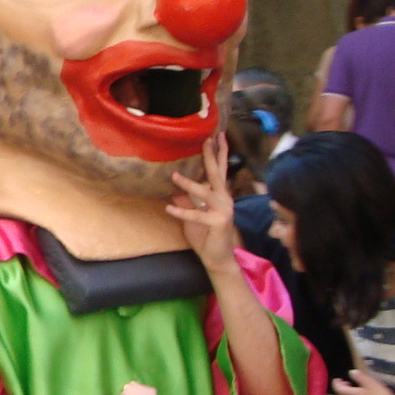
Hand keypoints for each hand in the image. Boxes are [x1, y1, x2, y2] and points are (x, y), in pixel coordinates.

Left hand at [165, 133, 238, 273]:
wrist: (217, 258)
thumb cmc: (205, 236)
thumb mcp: (192, 215)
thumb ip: (187, 201)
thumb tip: (174, 189)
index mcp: (220, 195)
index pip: (220, 171)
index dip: (219, 153)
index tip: (217, 136)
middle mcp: (224, 199)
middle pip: (217, 174)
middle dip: (212, 156)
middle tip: (207, 139)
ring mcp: (223, 210)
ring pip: (206, 192)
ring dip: (189, 184)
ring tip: (174, 176)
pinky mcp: (218, 222)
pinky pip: (196, 215)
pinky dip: (182, 212)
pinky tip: (169, 208)